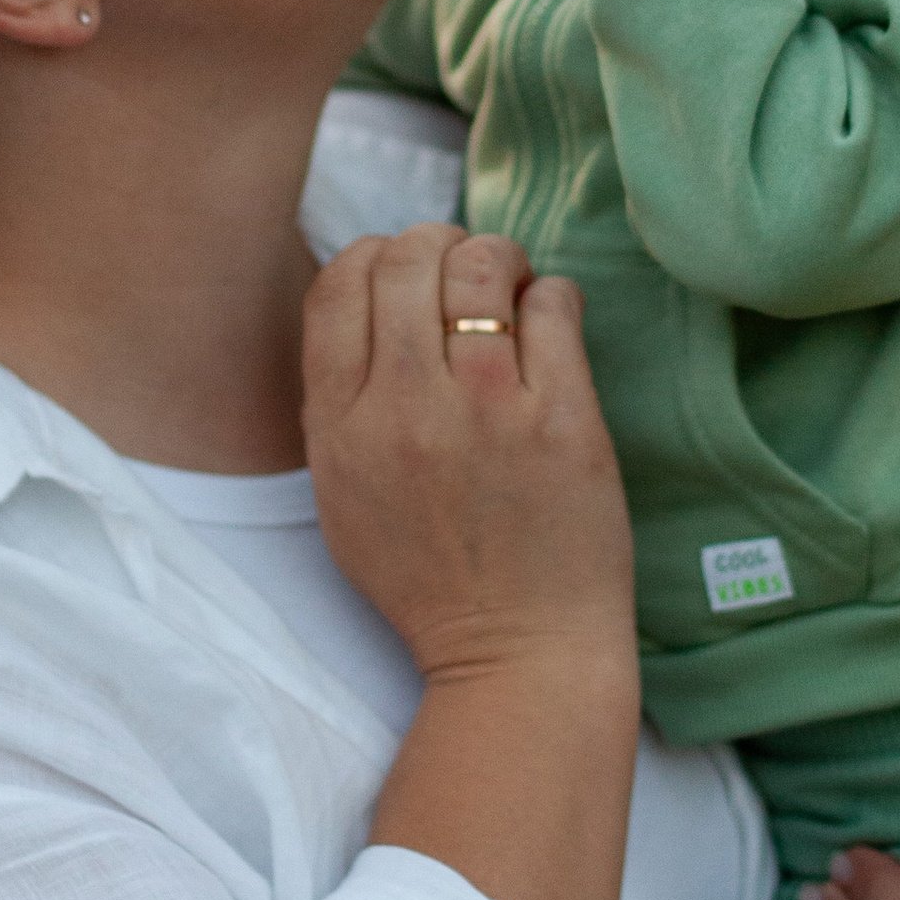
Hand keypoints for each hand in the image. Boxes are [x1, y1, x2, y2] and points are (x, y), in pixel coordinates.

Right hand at [302, 224, 634, 681]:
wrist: (518, 655)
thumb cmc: (432, 579)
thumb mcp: (343, 494)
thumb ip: (340, 399)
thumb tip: (366, 295)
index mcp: (341, 427)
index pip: (339, 281)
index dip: (374, 256)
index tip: (406, 278)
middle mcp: (405, 409)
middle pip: (407, 256)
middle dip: (440, 245)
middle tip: (468, 275)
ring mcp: (485, 411)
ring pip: (482, 264)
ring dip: (500, 260)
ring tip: (513, 292)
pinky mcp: (561, 420)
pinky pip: (554, 304)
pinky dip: (553, 298)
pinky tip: (552, 328)